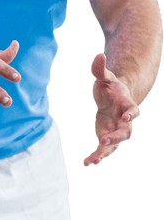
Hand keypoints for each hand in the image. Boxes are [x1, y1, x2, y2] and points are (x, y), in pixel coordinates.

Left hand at [83, 52, 140, 166]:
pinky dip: (95, 157)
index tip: (127, 116)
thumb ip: (100, 69)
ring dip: (105, 152)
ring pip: (115, 145)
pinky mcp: (106, 137)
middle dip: (116, 137)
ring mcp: (115, 131)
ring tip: (93, 160)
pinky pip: (103, 150)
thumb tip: (99, 55)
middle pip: (126, 132)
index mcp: (126, 104)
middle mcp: (123, 120)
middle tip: (103, 141)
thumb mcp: (103, 77)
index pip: (133, 110)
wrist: (111, 98)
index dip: (131, 113)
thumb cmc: (109, 87)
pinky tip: (86, 163)